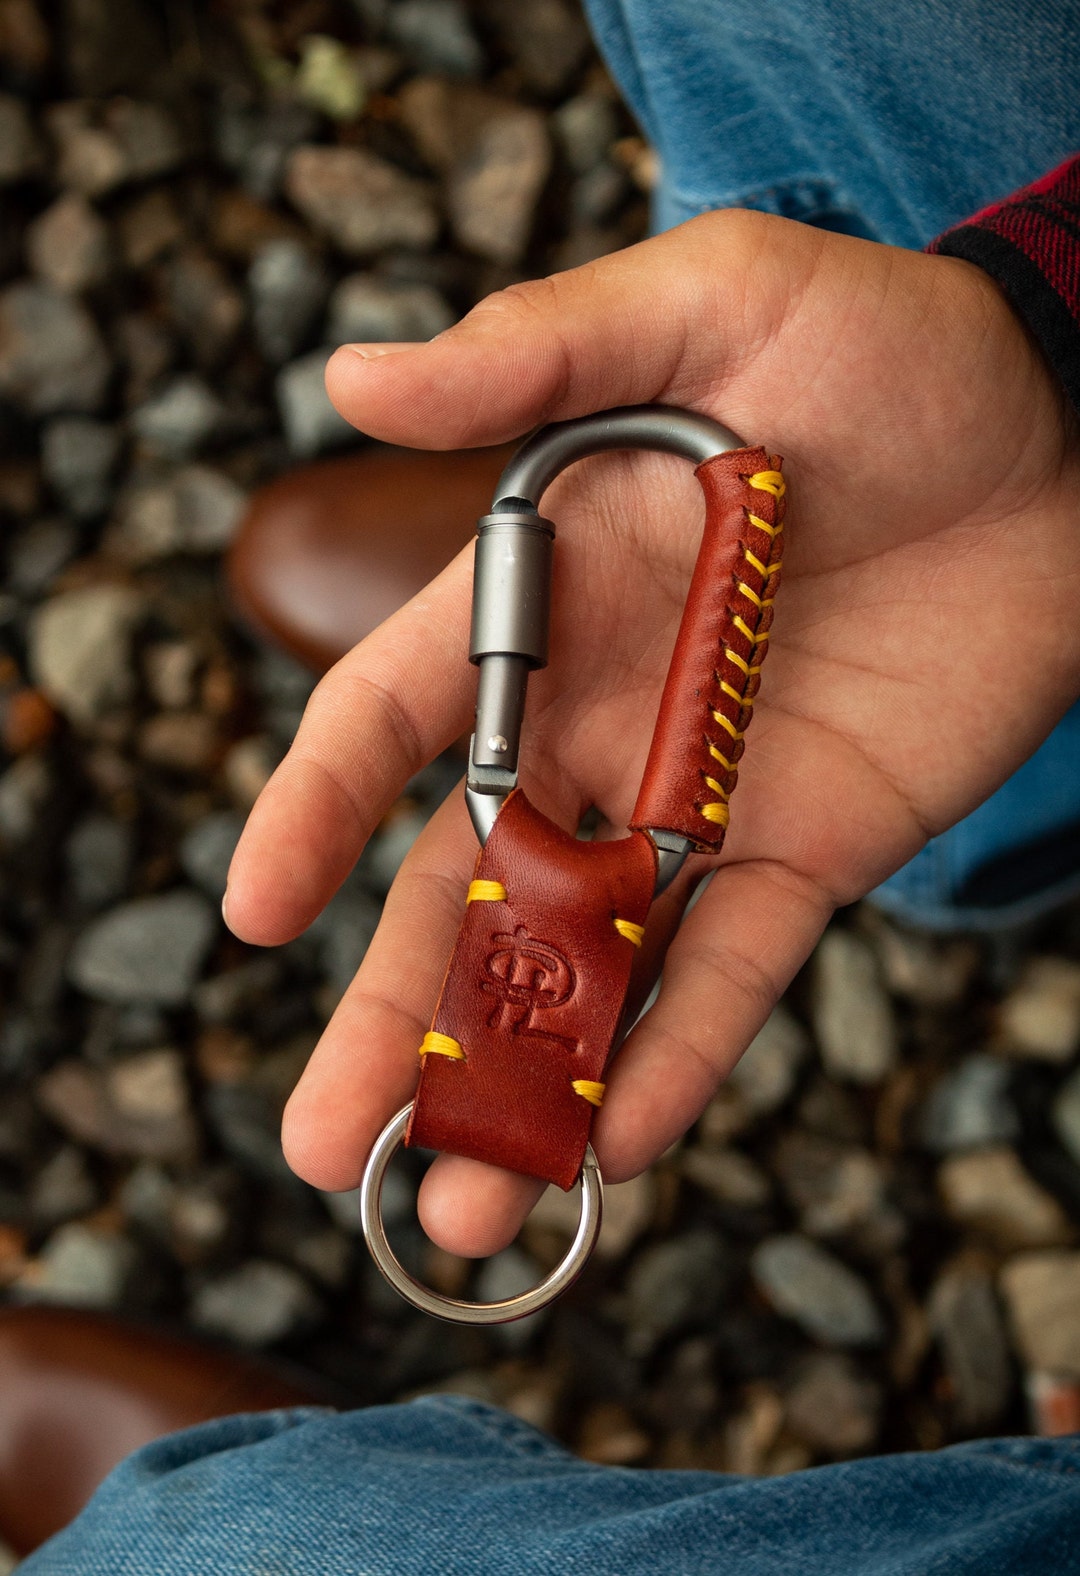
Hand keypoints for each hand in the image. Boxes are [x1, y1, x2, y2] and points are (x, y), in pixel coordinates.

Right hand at [225, 209, 1079, 1254]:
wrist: (1064, 429)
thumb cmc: (884, 342)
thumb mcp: (705, 307)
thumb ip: (533, 356)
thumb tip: (347, 376)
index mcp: (538, 597)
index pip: (394, 719)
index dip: (317, 811)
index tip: (252, 911)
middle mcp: (597, 716)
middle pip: (468, 886)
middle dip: (396, 1015)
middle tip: (320, 1146)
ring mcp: (700, 798)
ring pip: (583, 958)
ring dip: (519, 1080)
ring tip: (453, 1212)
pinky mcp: (809, 849)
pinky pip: (729, 969)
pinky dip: (676, 1056)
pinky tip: (617, 1152)